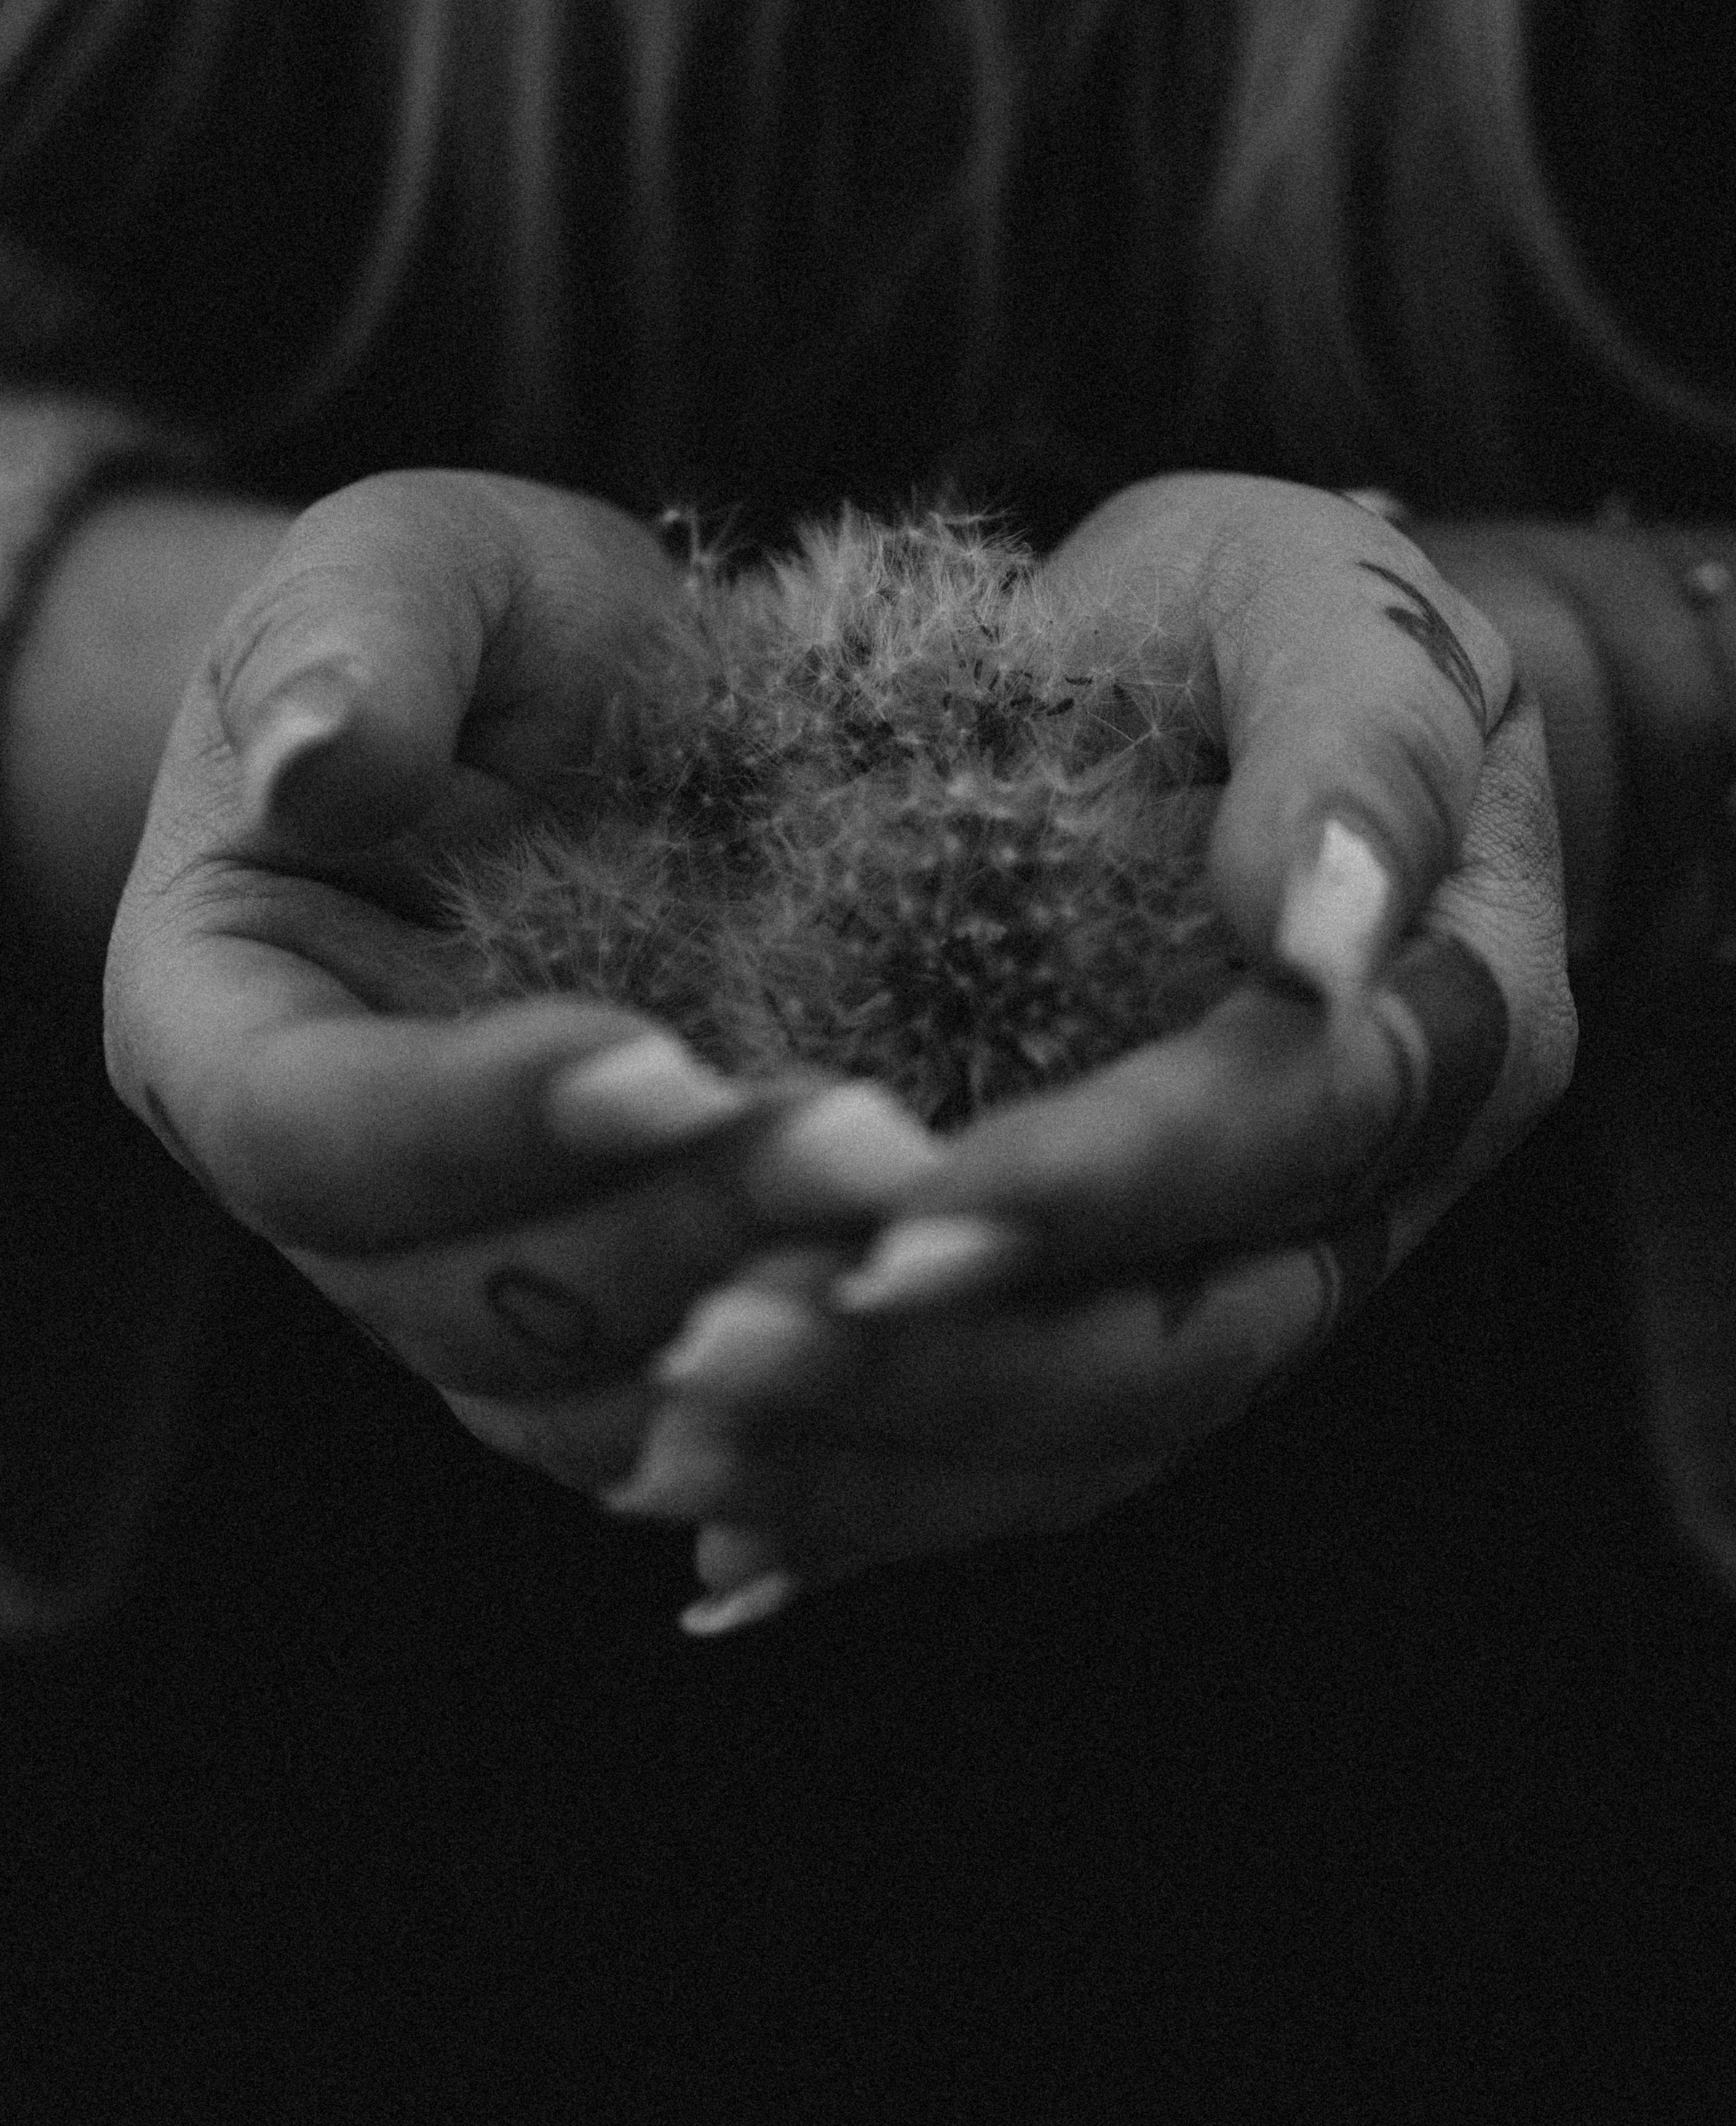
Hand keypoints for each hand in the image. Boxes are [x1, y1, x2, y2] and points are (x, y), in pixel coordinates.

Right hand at [103, 470, 944, 1489]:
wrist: (590, 717)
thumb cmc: (475, 625)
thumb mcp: (409, 564)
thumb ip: (357, 640)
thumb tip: (318, 764)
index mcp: (220, 1027)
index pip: (305, 1132)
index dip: (471, 1119)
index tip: (661, 1057)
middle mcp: (330, 1196)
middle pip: (465, 1295)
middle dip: (673, 1232)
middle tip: (873, 1147)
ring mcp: (469, 1277)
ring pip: (590, 1393)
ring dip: (766, 1324)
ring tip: (935, 1214)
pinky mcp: (615, 1311)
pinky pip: (699, 1414)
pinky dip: (817, 1384)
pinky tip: (950, 1301)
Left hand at [596, 477, 1577, 1630]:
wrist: (1226, 695)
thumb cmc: (1267, 625)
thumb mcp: (1326, 603)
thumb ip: (1361, 740)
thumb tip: (1323, 937)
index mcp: (1448, 1022)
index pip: (1282, 1136)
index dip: (1100, 1185)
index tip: (895, 1216)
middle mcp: (1364, 1194)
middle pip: (1186, 1346)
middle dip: (952, 1367)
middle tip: (719, 1351)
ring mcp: (1248, 1272)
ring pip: (1092, 1435)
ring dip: (883, 1458)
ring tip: (678, 1432)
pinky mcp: (1128, 1305)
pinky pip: (1024, 1450)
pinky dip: (875, 1497)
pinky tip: (714, 1521)